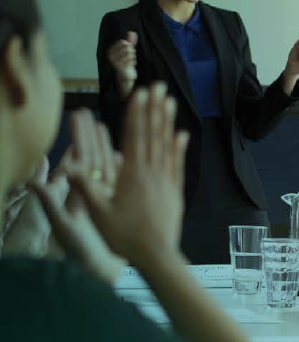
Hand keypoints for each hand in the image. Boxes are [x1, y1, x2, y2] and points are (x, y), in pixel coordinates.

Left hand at [28, 110, 125, 284]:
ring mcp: (103, 199)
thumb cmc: (79, 251)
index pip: (77, 159)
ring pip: (104, 167)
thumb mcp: (61, 224)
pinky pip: (120, 183)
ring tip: (107, 128)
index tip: (78, 118)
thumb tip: (30, 180)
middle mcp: (88, 193)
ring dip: (105, 147)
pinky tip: (126, 156)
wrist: (98, 271)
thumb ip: (47, 201)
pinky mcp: (116, 207)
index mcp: (75, 192)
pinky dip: (123, 168)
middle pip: (89, 158)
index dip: (79, 138)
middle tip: (89, 114)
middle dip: (89, 136)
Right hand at [71, 83, 188, 264]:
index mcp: (132, 175)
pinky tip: (182, 134)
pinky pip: (177, 164)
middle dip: (154, 109)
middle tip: (158, 86)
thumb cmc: (123, 237)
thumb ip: (86, 188)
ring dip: (167, 121)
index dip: (137, 114)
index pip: (134, 138)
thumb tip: (72, 166)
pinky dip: (179, 147)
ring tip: (169, 101)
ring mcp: (166, 181)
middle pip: (153, 135)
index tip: (140, 94)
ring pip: (166, 145)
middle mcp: (152, 173)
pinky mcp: (175, 191)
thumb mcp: (97, 214)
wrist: (156, 255)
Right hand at [106, 31, 137, 94]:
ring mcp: (114, 62)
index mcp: (110, 50)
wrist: (126, 75)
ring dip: (133, 57)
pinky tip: (130, 65)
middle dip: (132, 52)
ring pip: (130, 53)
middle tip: (130, 57)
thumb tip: (132, 32)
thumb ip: (130, 41)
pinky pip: (130, 60)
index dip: (129, 46)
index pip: (124, 42)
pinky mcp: (119, 67)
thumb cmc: (127, 61)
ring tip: (130, 61)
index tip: (128, 51)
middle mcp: (110, 55)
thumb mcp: (129, 50)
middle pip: (127, 47)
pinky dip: (133, 62)